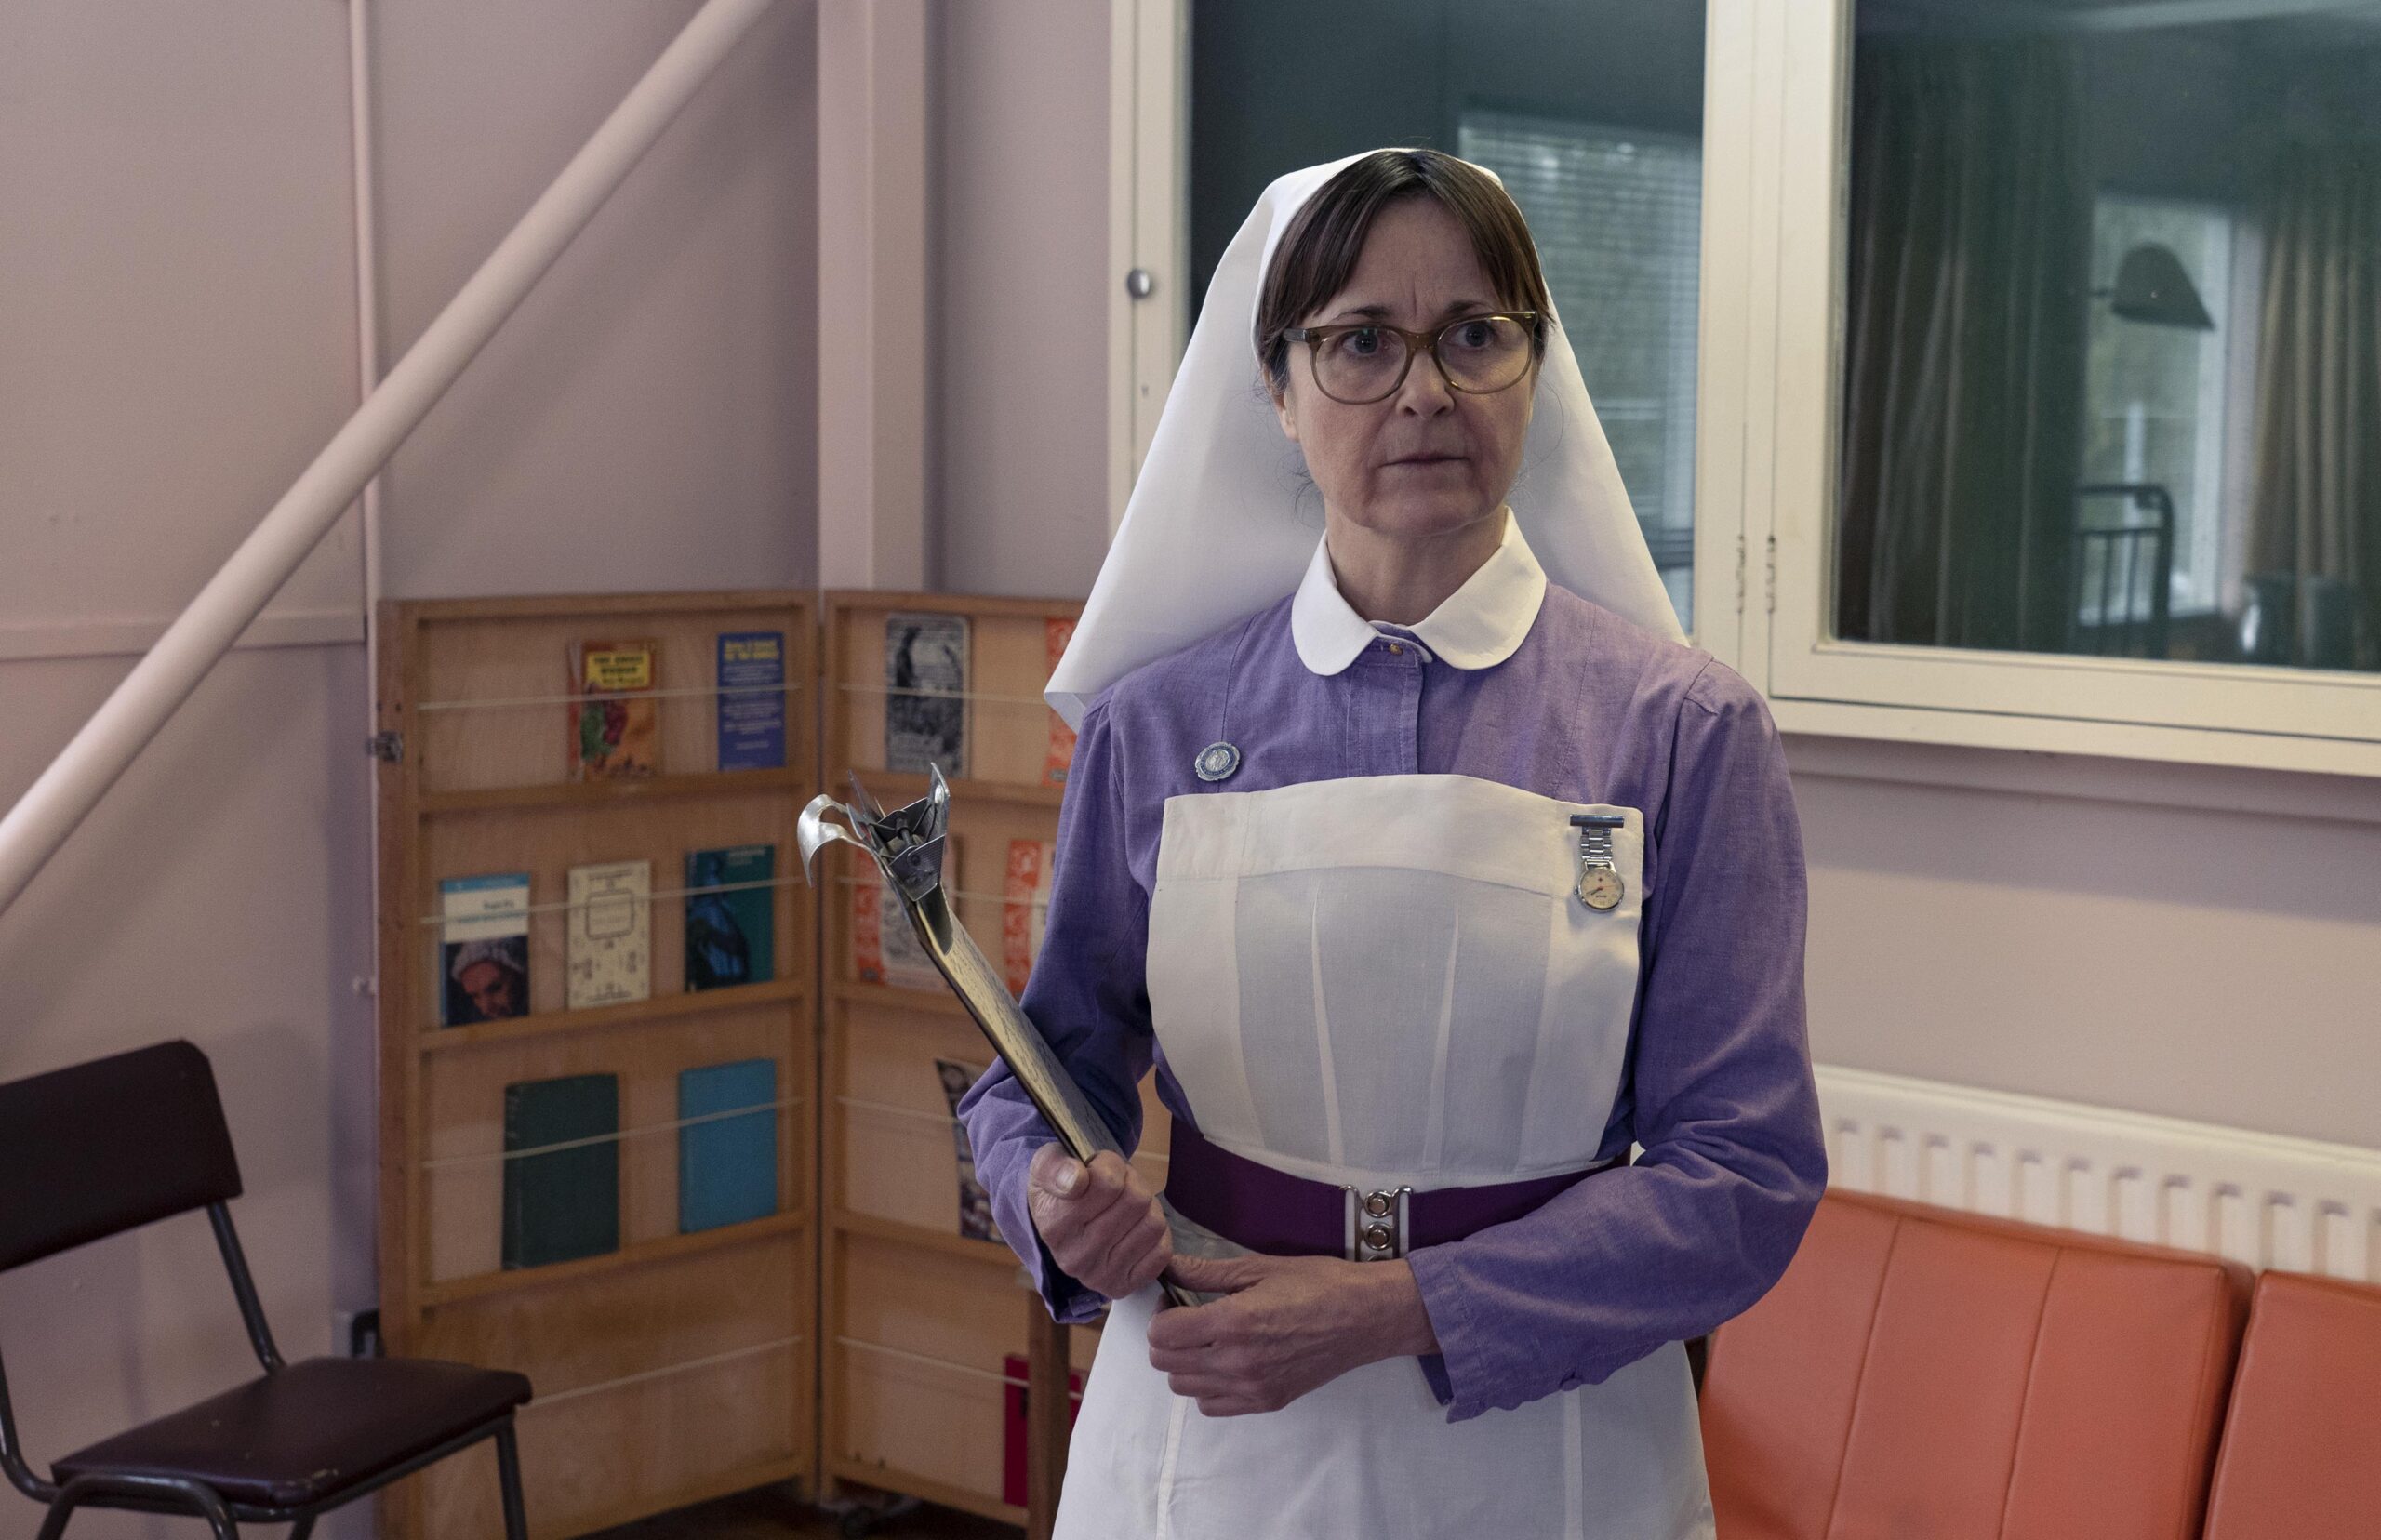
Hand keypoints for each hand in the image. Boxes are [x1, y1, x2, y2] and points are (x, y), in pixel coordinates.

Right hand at [1027, 1145, 1171, 1299]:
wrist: (1061, 1223)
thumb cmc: (1061, 1188)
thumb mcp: (1048, 1165)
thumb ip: (1057, 1166)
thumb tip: (1076, 1179)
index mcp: (1054, 1226)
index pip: (1107, 1183)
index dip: (1110, 1165)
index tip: (1097, 1168)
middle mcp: (1074, 1258)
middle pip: (1136, 1200)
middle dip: (1132, 1183)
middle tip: (1118, 1185)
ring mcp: (1099, 1277)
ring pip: (1153, 1224)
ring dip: (1147, 1207)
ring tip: (1127, 1206)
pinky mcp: (1123, 1287)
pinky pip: (1162, 1251)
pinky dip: (1156, 1234)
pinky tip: (1135, 1228)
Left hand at [1146, 1253, 1439, 1416]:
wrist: (1365, 1317)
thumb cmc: (1316, 1283)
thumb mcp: (1259, 1267)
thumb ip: (1206, 1273)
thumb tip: (1168, 1268)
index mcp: (1232, 1323)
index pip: (1162, 1334)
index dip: (1160, 1314)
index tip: (1174, 1301)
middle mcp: (1236, 1363)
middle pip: (1166, 1364)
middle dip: (1166, 1339)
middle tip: (1186, 1318)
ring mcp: (1251, 1388)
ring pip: (1184, 1389)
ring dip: (1184, 1364)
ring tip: (1205, 1341)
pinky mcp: (1266, 1402)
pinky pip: (1212, 1407)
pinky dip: (1207, 1388)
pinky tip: (1224, 1363)